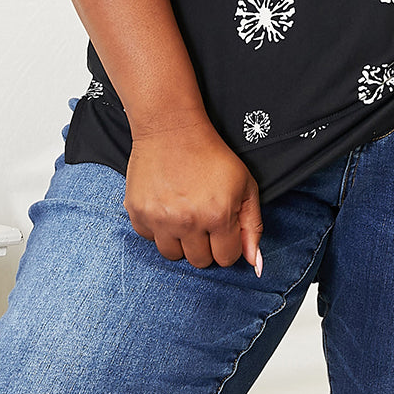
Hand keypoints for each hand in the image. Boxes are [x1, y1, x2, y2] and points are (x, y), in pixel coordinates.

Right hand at [125, 116, 263, 273]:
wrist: (172, 128)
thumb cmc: (212, 154)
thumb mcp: (245, 185)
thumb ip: (253, 226)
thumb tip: (255, 265)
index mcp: (218, 215)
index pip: (226, 258)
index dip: (227, 242)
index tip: (222, 225)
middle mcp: (188, 222)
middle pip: (200, 261)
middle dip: (205, 244)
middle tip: (202, 217)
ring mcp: (160, 219)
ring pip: (173, 255)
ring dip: (180, 240)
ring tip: (183, 213)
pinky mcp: (138, 213)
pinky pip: (150, 238)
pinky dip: (158, 228)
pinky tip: (166, 205)